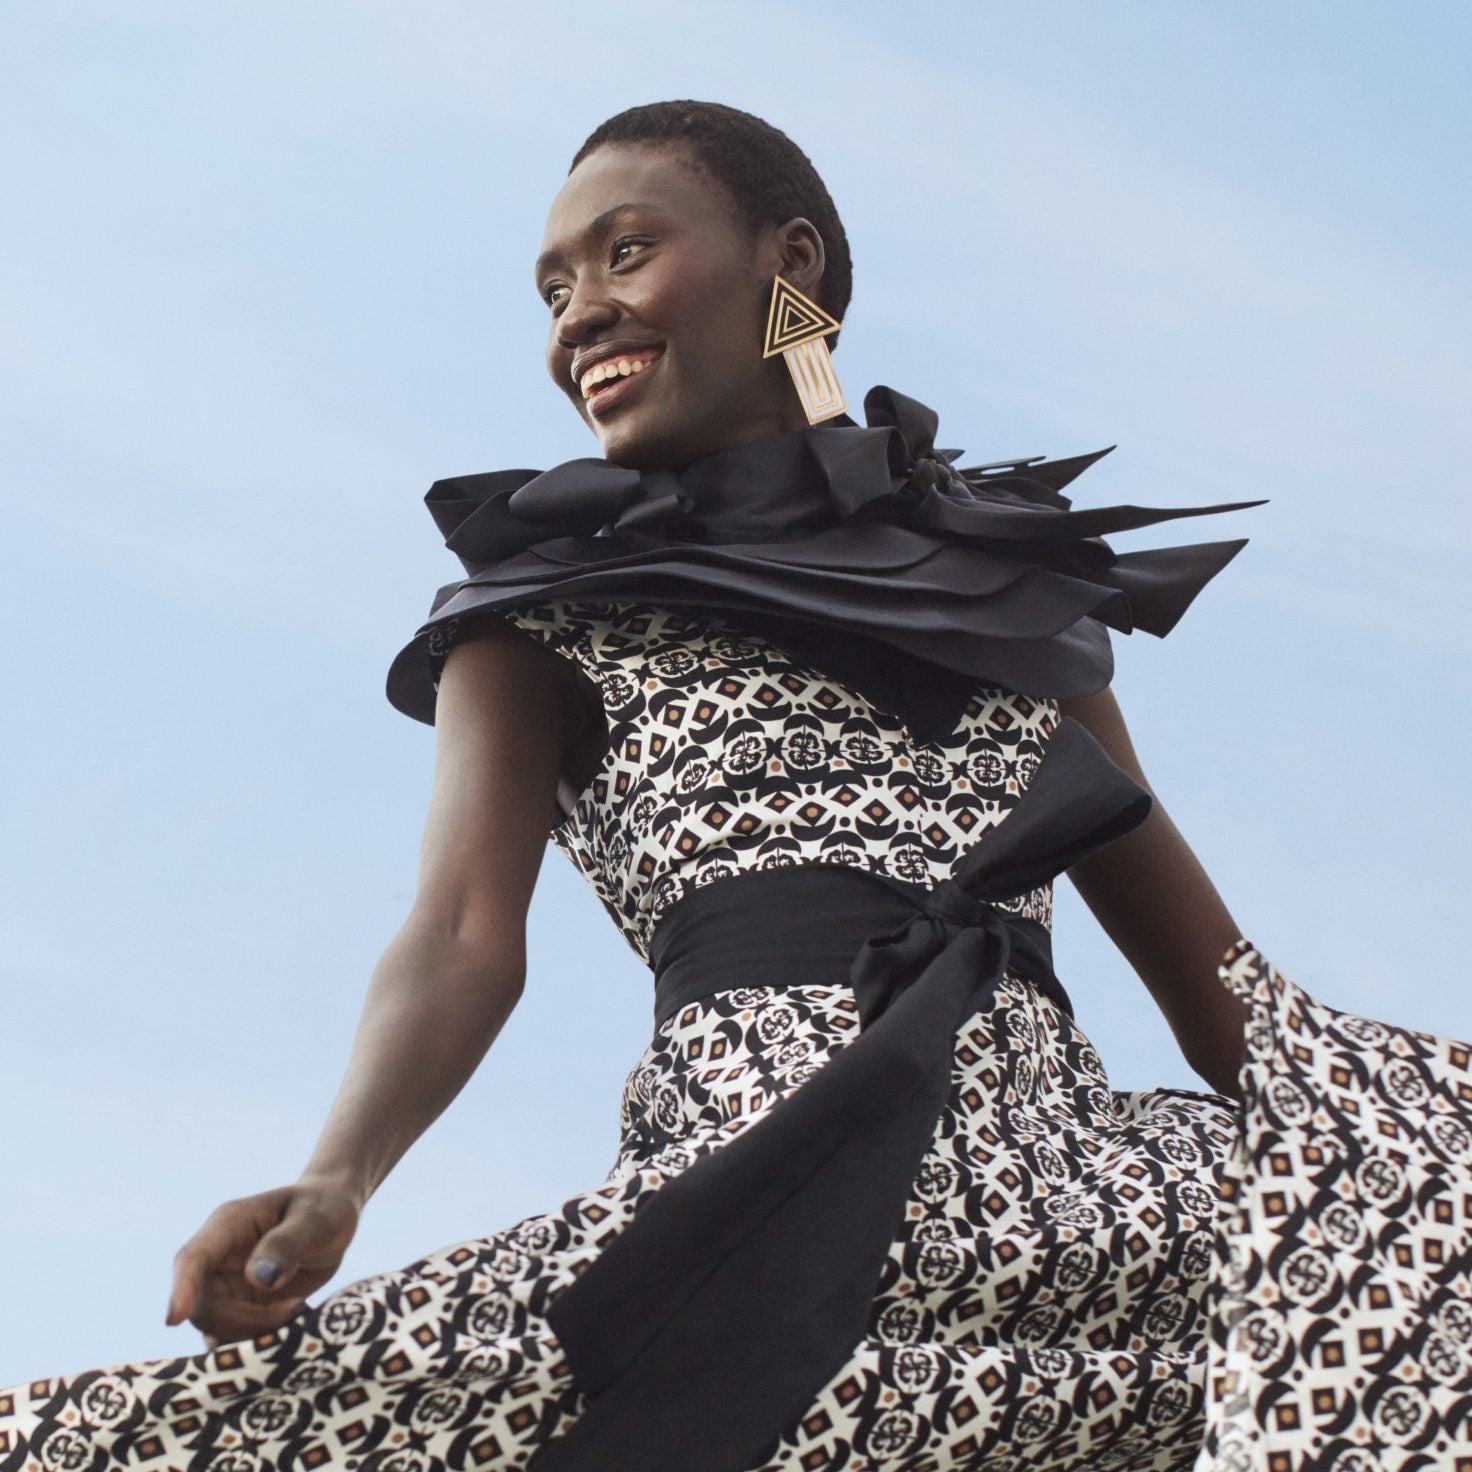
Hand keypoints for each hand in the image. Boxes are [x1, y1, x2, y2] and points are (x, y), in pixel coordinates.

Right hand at [166, 1179, 359, 1347]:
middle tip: (291, 1309)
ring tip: (295, 1312)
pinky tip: (291, 1325)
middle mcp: (217, 1258)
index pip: (192, 1259)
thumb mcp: (314, 1220)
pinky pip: (234, 1337)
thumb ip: (287, 1244)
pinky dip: (259, 1342)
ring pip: (217, 1328)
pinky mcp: (239, 1309)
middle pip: (202, 1306)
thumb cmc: (324, 1208)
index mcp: (228, 1225)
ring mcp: (225, 1286)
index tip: (174, 1320)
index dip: (180, 1289)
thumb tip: (258, 1278)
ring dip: (252, 1333)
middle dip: (241, 1320)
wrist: (334, 1217)